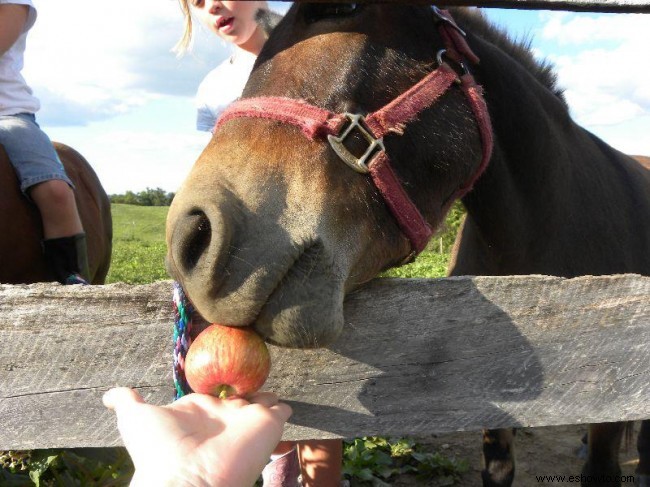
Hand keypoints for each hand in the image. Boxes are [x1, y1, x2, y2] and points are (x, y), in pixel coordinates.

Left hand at [103, 387, 291, 486]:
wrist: (187, 480)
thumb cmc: (158, 449)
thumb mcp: (136, 418)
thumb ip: (127, 402)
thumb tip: (109, 395)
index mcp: (197, 412)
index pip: (212, 396)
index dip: (219, 386)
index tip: (226, 370)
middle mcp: (222, 417)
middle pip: (238, 399)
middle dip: (246, 390)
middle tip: (254, 376)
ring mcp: (245, 422)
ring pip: (261, 404)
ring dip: (266, 396)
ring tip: (270, 390)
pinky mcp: (267, 425)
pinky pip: (280, 412)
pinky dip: (283, 407)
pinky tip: (282, 403)